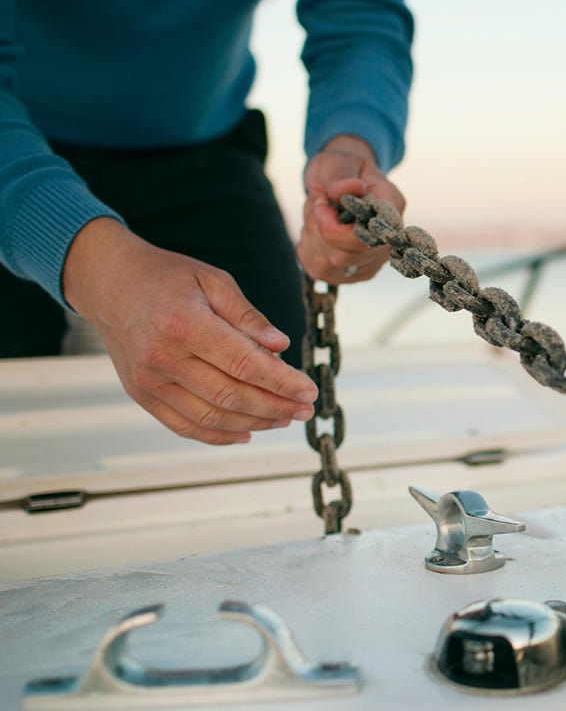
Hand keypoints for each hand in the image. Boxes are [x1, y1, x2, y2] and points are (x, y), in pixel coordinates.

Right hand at [64, 218, 317, 444]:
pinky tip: (247, 433)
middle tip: (306, 410)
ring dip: (254, 423)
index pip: (244, 364)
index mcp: (185, 324)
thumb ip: (247, 316)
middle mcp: (163, 357)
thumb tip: (281, 347)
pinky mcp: (141, 394)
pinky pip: (184, 426)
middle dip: (276, 407)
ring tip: (284, 419)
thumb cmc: (166, 277)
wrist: (109, 283)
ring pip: (211, 417)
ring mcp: (149, 381)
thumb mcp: (213, 280)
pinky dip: (218, 436)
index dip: (282, 382)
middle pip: (231, 396)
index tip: (309, 390)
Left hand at [297, 135, 404, 284]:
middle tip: (318, 202)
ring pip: (329, 266)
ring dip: (312, 238)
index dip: (335, 227)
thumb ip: (342, 177)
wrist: (341, 180)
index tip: (322, 202)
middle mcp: (388, 241)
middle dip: (318, 229)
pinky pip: (320, 271)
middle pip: (343, 257)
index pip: (368, 238)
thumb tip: (353, 188)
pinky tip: (316, 231)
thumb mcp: (338, 164)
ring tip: (318, 215)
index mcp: (391, 209)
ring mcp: (372, 261)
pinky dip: (309, 249)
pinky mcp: (354, 274)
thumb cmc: (342, 169)